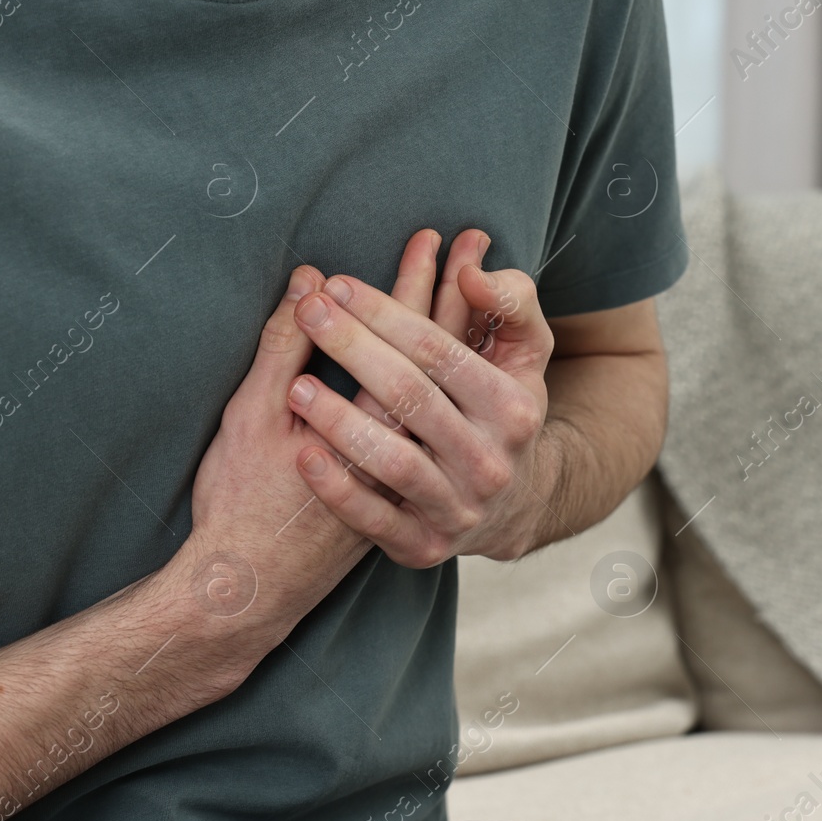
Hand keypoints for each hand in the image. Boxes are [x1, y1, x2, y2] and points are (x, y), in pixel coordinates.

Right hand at [187, 235, 446, 622]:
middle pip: (433, 353)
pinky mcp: (409, 483)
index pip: (403, 336)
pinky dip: (446, 373)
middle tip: (458, 239)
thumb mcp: (251, 416)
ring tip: (464, 271)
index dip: (409, 282)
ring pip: (442, 384)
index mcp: (366, 420)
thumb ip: (283, 347)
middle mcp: (404, 444)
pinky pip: (435, 415)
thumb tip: (310, 284)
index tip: (429, 238)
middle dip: (440, 290)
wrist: (246, 589)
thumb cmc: (238, 499)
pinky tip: (453, 337)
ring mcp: (413, 469)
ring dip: (448, 322)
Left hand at [287, 240, 555, 565]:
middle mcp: (491, 463)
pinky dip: (338, 490)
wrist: (511, 509)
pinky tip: (304, 456)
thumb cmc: (501, 409)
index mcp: (514, 408)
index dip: (386, 313)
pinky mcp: (425, 548)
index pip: (440, 352)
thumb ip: (510, 301)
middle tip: (307, 312)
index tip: (336, 285)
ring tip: (296, 385)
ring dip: (340, 420)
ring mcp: (459, 510)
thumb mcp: (526, 352)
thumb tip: (471, 272)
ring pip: (393, 462)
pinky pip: (375, 520)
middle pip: (411, 398)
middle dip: (353, 347)